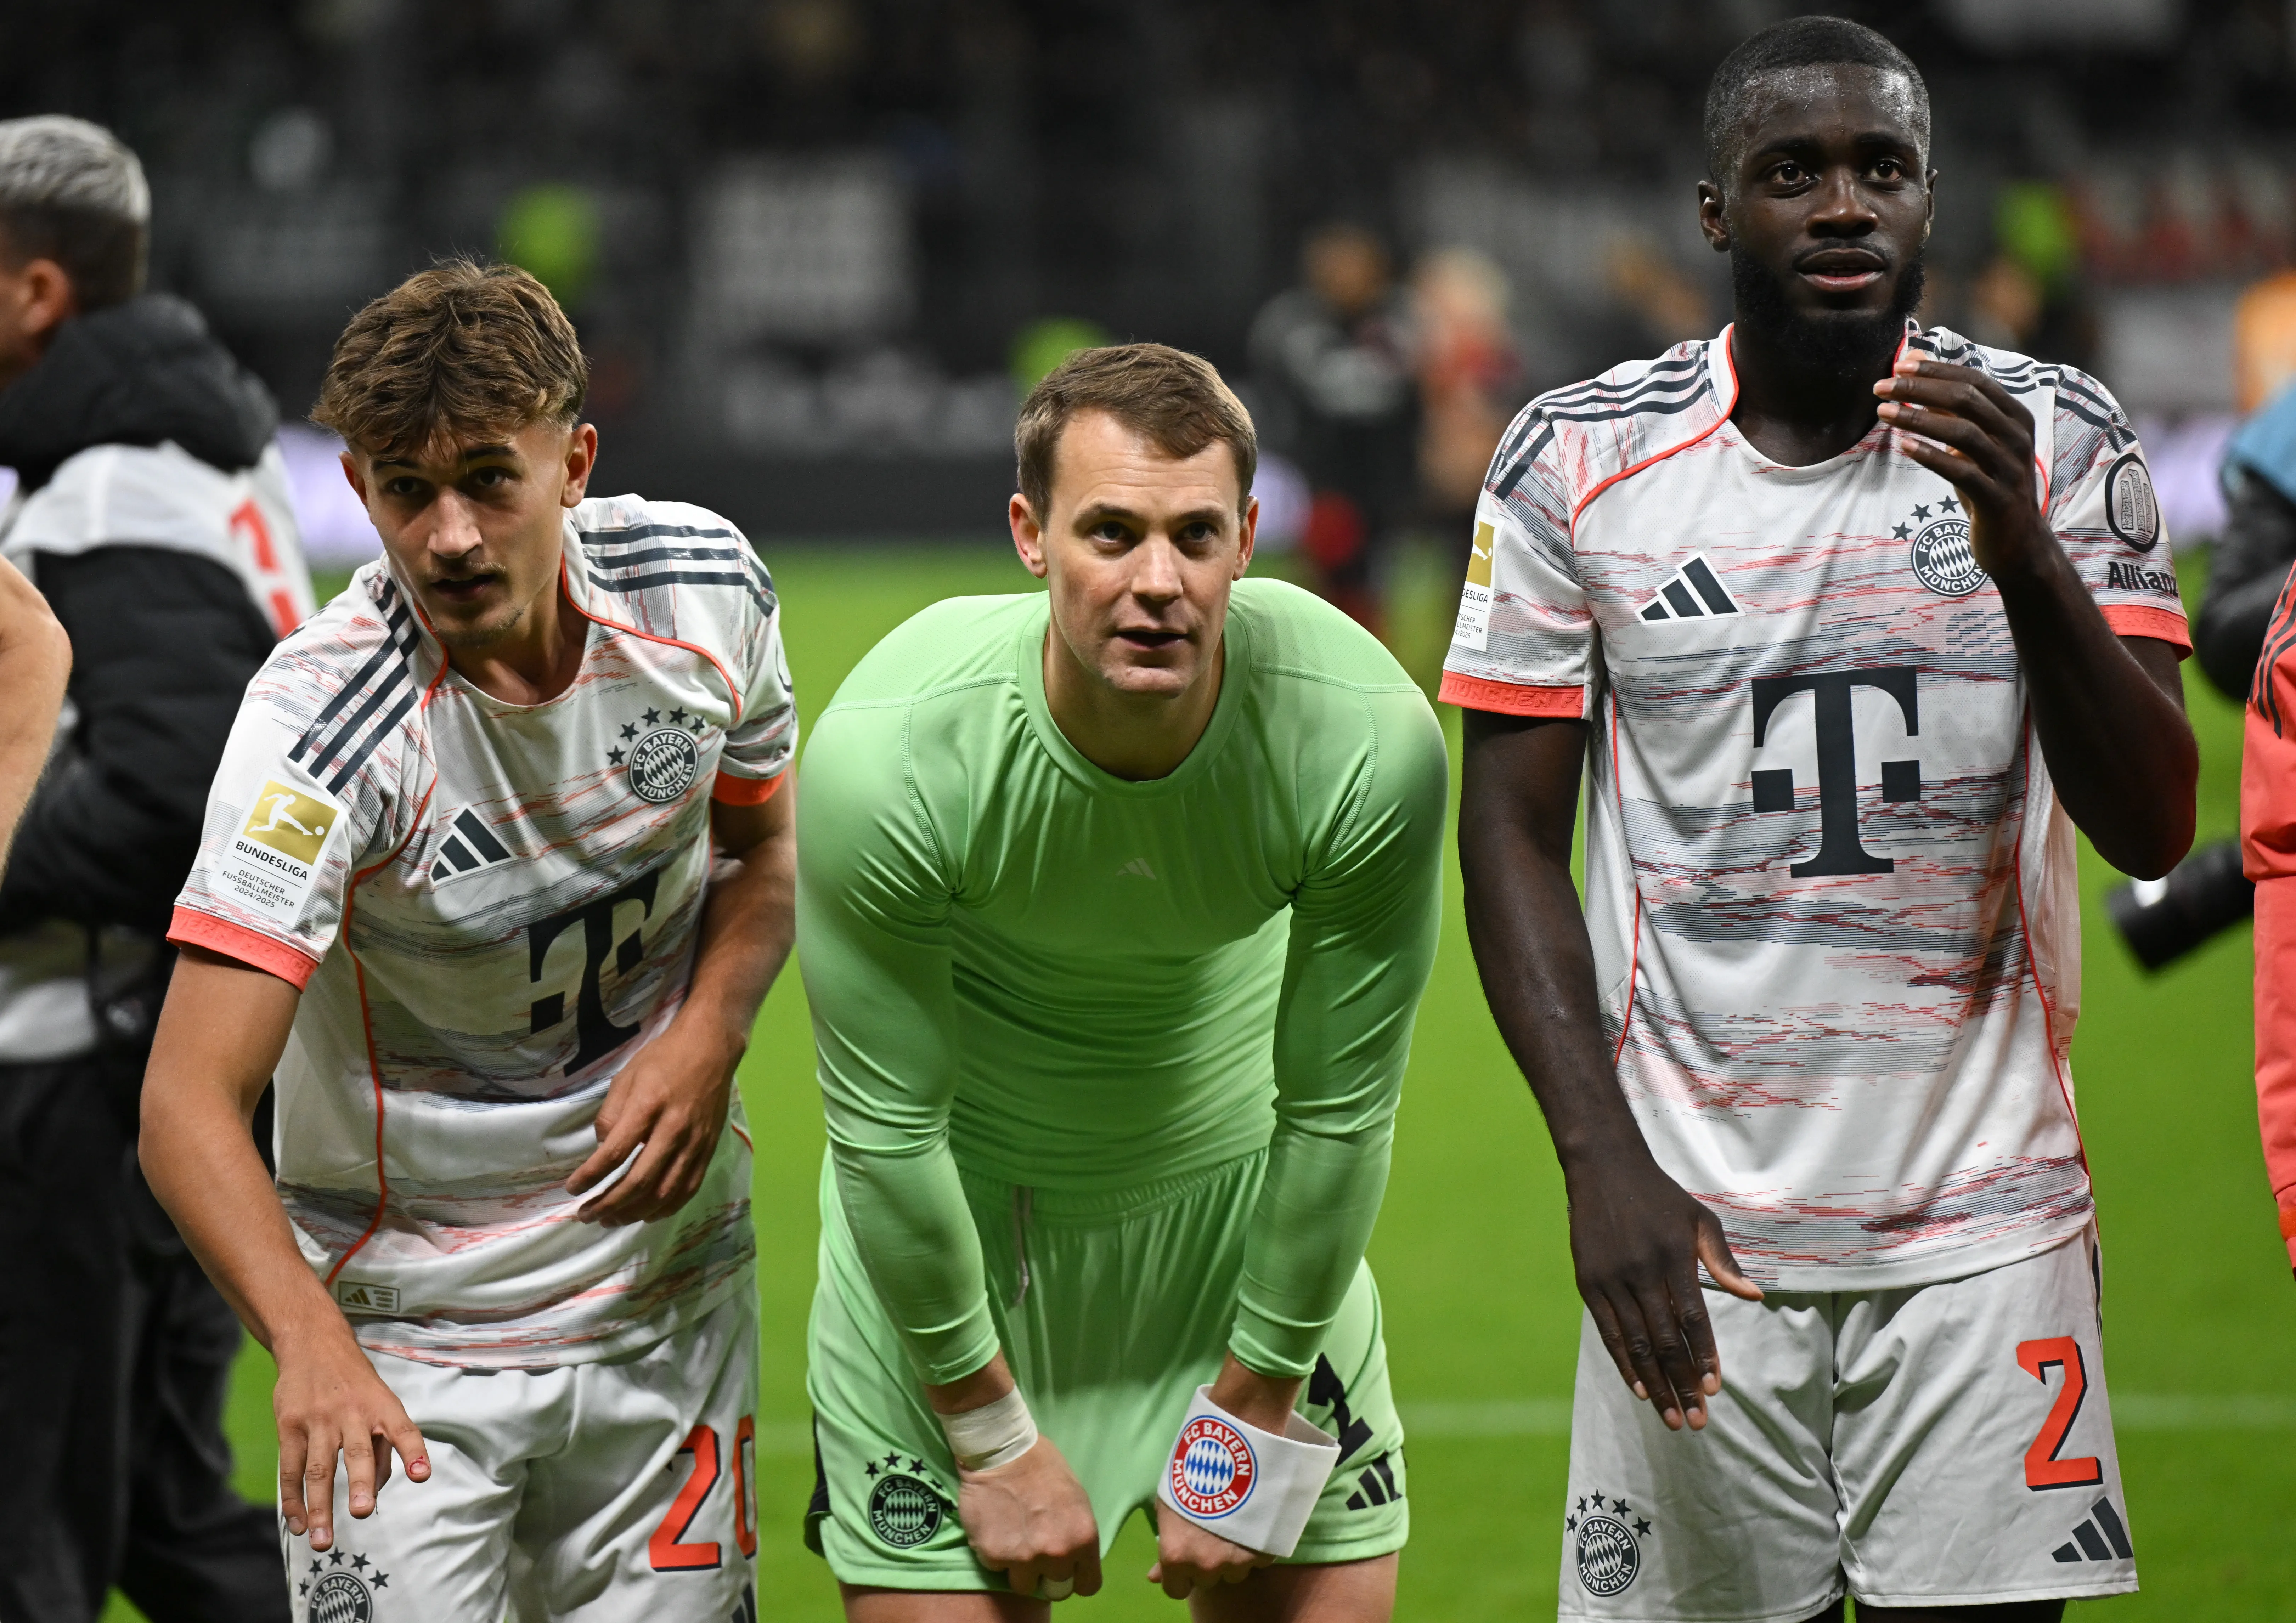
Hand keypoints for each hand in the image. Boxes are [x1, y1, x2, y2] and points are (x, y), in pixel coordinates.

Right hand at [273, 1317, 428, 1549]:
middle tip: (363, 1513)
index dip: (414, 1452)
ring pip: (317, 1469)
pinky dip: (292, 1500)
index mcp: (382, 1406)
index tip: (422, 1475)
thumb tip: (380, 1488)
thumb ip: (385, 1444)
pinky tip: (298, 1524)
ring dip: (319, 1508)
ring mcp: (318, 1420)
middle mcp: (351, 1413)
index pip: (403, 1429)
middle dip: (360, 1484)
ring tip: (322, 1541)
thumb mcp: (380, 1401)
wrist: (313, 1344)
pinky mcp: (289, 1426)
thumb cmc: (354, 1383)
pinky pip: (290, 1469)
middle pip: (357, 1452)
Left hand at [565, 1016, 740, 1224]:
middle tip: (586, 1215)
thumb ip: (611, 1114)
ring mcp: (695, 1143)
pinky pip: (688, 1189)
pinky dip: (666, 1208)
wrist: (711, 1047)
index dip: (590, 1175)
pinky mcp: (708, 1149)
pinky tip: (646, 1215)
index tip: (572, 1188)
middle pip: (640, 1180)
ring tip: (611, 1219)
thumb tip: (603, 1149)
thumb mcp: (626, 1077)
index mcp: (649, 1106)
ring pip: (665, 1192)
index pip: (616, 1152)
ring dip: (634, 1212)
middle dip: (609, 1203)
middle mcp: (674, 1129)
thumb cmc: (663, 1059)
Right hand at [955, 1434, 1101, 1599]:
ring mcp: (1024, 1558)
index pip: (1088, 1585)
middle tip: (1037, 1549)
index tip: (1068, 1569)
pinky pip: (997, 1567)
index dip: (1077, 1577)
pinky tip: (996, 1526)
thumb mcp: (1076, 1498)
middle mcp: (1057, 1553)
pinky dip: (996, 1553)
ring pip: (1024, 1584)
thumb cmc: (1042, 1465)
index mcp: (1084, 1538)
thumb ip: (1076, 1533)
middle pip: (1056, 1588)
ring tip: (1015, 1538)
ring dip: (1020, 1567)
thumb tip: (1074, 1556)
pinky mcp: (994, 1556)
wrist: (1002, 1450)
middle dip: (1048, 1573)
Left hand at [1146, 1352, 1293, 1596]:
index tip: (1185, 1555)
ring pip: (1234, 1572)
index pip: (1176, 1590)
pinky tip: (1249, 1521)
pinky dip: (1253, 1547)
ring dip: (1231, 1556)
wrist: (1235, 1445)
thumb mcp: (1168, 1506)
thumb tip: (1154, 1577)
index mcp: (1176, 1555)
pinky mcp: (1265, 1551)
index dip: (1179, 1574)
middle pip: (1206, 1579)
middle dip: (1205, 1562)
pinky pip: (1257, 1561)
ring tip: (1231, 1524)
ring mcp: (1238, 1560)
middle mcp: (1207, 1564)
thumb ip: (1165, 1547)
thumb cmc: (1192, 1469)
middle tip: (1209, 1532)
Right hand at [1565, 1152, 1761, 1430]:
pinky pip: (1608, 1332)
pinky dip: (1623, 1363)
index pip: (1692, 1318)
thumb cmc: (1659, 1196)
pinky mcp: (1588, 1282)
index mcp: (1673, 1257)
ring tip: (1672, 1417)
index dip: (1704, 1356)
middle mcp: (1641, 1271)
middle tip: (1697, 1420)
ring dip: (1655, 1385)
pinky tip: (1639, 1388)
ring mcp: (1611, 1279)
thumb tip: (1755, 1296)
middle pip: (1664, 1341)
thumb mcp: (1699, 1219)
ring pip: (1636, 1344)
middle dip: (1682, 1384)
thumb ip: (1723, 1261)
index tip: (1715, 1388)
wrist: (1604, 1168)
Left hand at [1874, 355, 2052, 580]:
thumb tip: (1914, 364)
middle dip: (1921, 389)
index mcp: (2015, 417)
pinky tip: (1903, 445)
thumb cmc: (1988, 485)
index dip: (1937, 370)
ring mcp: (2010, 468)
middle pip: (1967, 400)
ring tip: (1883, 411)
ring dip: (1918, 419)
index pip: (1975, 380)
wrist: (2018, 542)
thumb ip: (1948, 407)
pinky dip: (1931, 455)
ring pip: (1963, 432)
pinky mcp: (1997, 498)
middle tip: (1882, 386)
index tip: (1900, 364)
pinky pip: (1961, 471)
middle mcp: (2018, 437)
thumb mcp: (1971, 443)